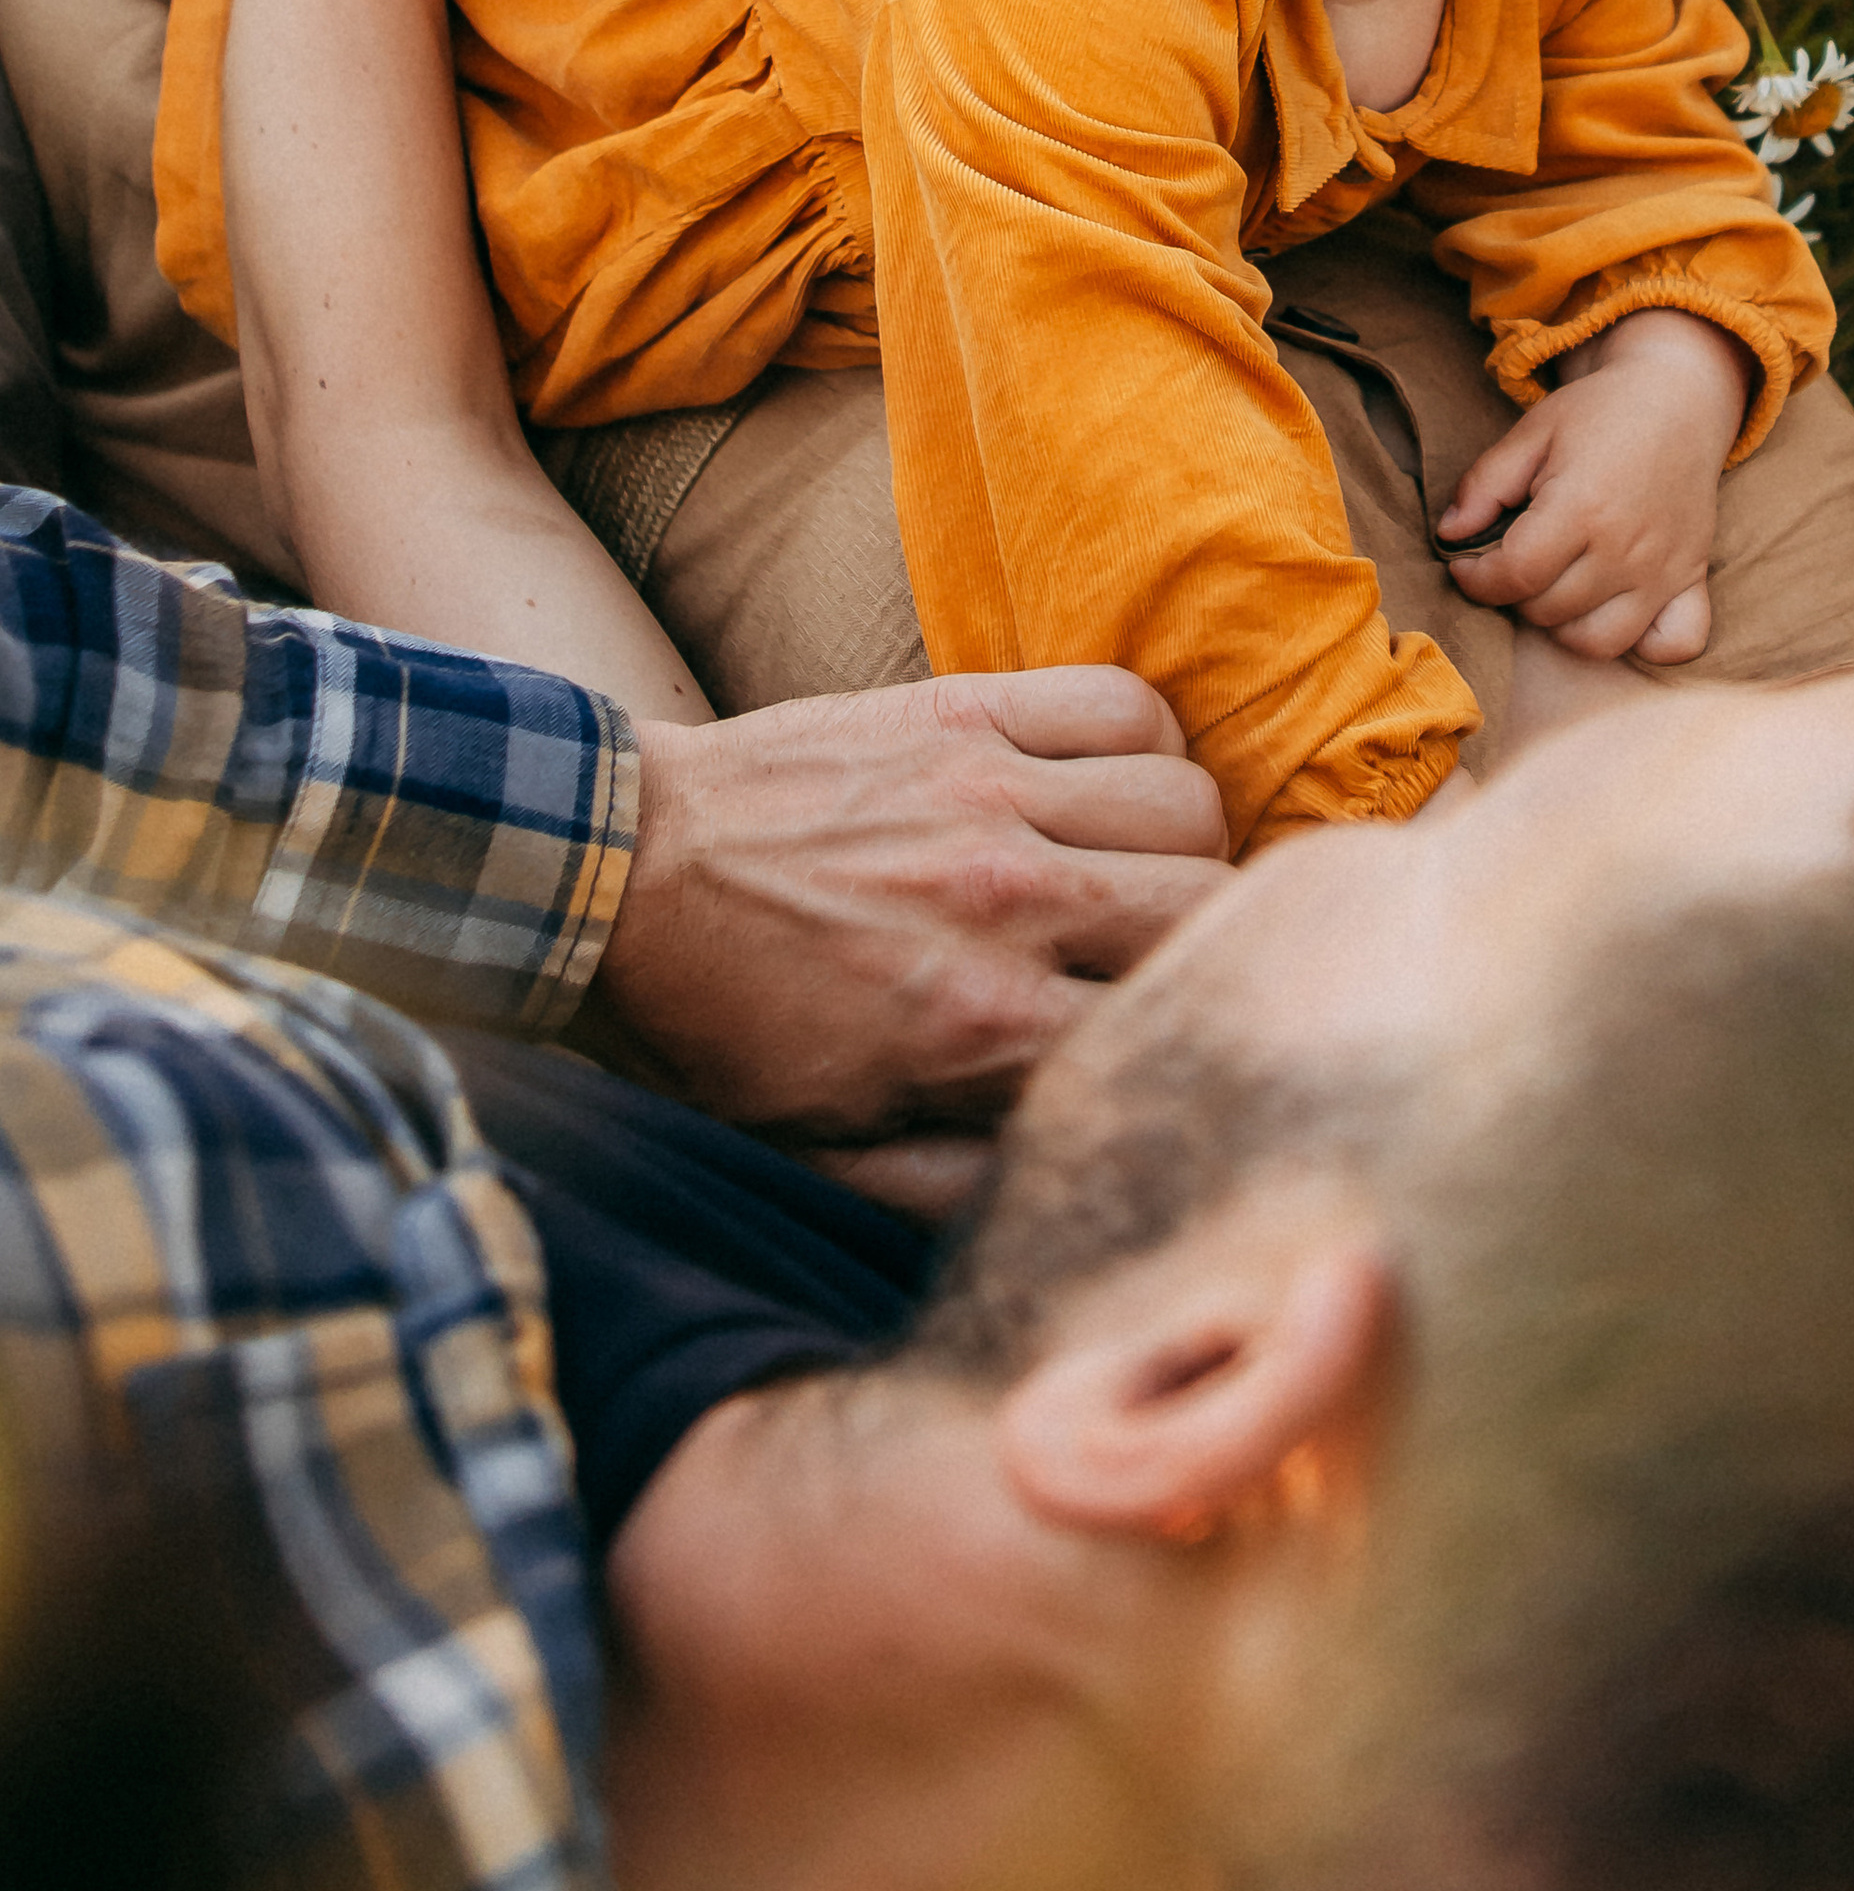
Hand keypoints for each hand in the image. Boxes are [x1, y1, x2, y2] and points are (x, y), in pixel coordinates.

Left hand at [594, 667, 1229, 1217]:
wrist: (609, 871)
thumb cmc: (715, 1023)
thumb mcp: (820, 1149)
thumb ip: (959, 1183)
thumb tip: (1073, 1186)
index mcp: (974, 1026)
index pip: (1166, 1034)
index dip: (1180, 1046)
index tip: (1158, 1049)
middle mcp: (1003, 901)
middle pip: (1209, 911)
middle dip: (1201, 948)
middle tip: (1150, 965)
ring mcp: (986, 793)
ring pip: (1188, 804)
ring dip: (1181, 848)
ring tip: (1129, 877)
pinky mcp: (961, 710)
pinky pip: (1125, 704)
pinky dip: (1144, 746)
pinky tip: (1101, 789)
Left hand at [1435, 308, 1750, 662]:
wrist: (1679, 395)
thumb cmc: (1601, 412)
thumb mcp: (1533, 431)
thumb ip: (1485, 484)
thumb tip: (1449, 534)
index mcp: (1582, 506)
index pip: (1515, 576)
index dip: (1476, 579)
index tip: (1466, 565)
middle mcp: (1626, 548)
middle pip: (1548, 611)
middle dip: (1514, 594)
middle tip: (1512, 562)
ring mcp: (1664, 570)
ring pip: (1597, 641)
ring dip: (1564, 623)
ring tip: (1555, 584)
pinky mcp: (1693, 578)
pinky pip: (1674, 644)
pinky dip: (1643, 643)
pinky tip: (1615, 609)